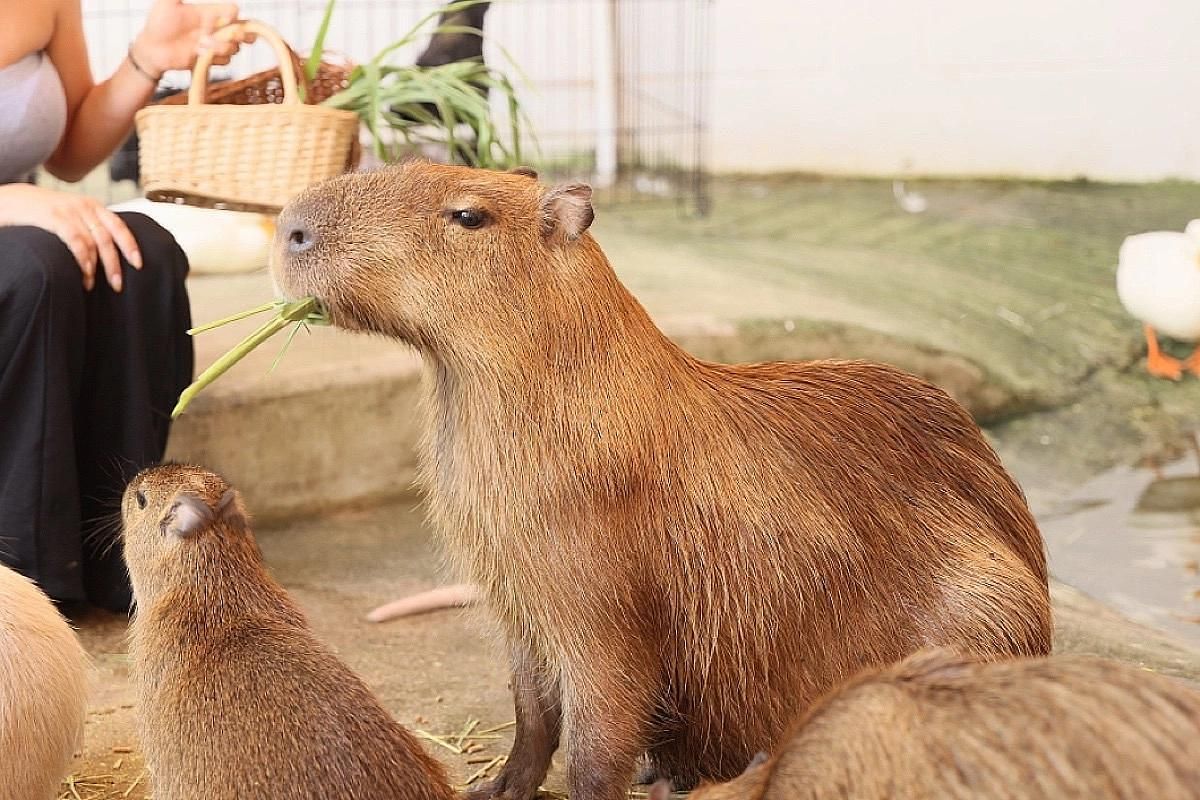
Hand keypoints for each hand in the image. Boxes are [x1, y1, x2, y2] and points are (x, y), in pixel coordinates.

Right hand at [0, 185, 141, 291]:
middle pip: (108, 239)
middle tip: (117, 285)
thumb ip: (89, 227)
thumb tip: (107, 253)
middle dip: (114, 264)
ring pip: (93, 242)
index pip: (118, 226)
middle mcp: (84, 207)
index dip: (130, 246)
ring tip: (91, 284)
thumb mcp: (71, 214)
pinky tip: (83, 272)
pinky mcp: (54, 217)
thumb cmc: (43, 212)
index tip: (138, 265)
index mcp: (93, 206)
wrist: (12, 199)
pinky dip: (83, 259)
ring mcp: (69, 211)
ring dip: (95, 267)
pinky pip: (76, 240)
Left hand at [132, 0, 250, 75]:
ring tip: (202, 45)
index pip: (232, 11)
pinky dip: (216, 58)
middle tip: (233, 36)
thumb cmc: (158, 23)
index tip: (224, 20)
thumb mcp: (167, 2)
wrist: (152, 48)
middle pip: (242, 31)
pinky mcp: (211, 59)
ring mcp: (214, 45)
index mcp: (209, 13)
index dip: (232, 15)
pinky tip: (200, 54)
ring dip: (222, 47)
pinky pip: (226, 60)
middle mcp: (215, 28)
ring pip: (235, 47)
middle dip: (243, 34)